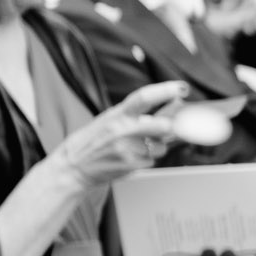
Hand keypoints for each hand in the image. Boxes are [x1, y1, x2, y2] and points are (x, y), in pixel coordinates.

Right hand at [46, 80, 185, 187]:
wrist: (73, 167)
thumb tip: (176, 103)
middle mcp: (122, 130)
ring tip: (135, 146)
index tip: (182, 88)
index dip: (165, 91)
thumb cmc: (96, 139)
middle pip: (163, 125)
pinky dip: (146, 159)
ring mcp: (127, 149)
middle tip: (167, 127)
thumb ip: (142, 113)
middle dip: (170, 127)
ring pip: (161, 146)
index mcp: (117, 114)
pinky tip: (129, 157)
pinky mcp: (131, 165)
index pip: (143, 98)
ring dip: (156, 146)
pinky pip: (153, 160)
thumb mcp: (114, 119)